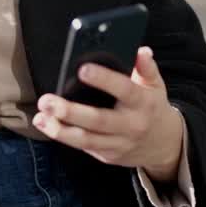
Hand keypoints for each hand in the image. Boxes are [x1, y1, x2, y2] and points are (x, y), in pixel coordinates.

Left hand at [32, 47, 183, 180]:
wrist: (165, 146)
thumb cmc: (152, 107)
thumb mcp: (155, 86)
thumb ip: (147, 68)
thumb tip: (141, 51)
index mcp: (143, 103)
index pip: (124, 90)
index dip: (104, 80)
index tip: (82, 69)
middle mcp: (131, 125)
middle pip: (98, 120)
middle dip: (70, 111)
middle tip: (47, 100)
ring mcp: (119, 143)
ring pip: (86, 139)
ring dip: (60, 129)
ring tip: (40, 117)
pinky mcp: (108, 156)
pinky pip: (84, 147)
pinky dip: (64, 137)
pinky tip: (47, 125)